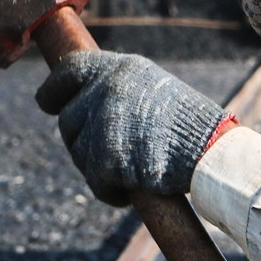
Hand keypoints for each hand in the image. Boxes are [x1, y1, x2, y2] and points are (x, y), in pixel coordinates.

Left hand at [35, 51, 233, 206]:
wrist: (214, 152)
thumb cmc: (194, 128)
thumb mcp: (155, 91)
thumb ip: (119, 93)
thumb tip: (84, 107)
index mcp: (120, 68)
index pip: (69, 70)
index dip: (54, 90)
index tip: (46, 102)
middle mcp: (107, 89)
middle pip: (69, 121)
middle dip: (82, 143)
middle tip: (110, 158)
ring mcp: (105, 122)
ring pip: (80, 154)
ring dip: (98, 169)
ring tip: (132, 172)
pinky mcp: (108, 157)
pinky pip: (96, 182)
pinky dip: (111, 192)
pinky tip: (130, 191)